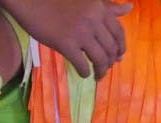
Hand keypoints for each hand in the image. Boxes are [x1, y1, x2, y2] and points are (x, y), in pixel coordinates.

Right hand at [0, 0, 131, 79]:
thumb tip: (130, 8)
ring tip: (97, 76)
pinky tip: (84, 74)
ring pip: (99, 59)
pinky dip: (85, 72)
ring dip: (101, 71)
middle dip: (110, 62)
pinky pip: (82, 64)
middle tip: (106, 69)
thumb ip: (107, 6)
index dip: (121, 47)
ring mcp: (80, 33)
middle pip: (110, 48)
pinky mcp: (66, 44)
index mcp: (99, 8)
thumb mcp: (86, 0)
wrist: (30, 0)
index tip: (119, 57)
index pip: (119, 32)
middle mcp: (93, 20)